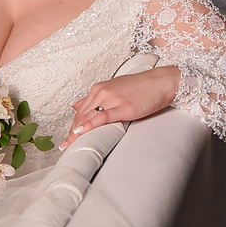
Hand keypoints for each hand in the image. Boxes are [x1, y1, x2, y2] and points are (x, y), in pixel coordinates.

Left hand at [61, 66, 181, 148]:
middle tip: (65, 145)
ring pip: (88, 117)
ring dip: (76, 132)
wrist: (160, 82)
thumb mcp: (114, 88)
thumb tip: (77, 105)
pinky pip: (101, 117)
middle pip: (81, 115)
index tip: (67, 136)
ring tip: (69, 144)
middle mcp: (102, 92)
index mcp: (99, 88)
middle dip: (71, 131)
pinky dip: (89, 126)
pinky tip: (81, 132)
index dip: (72, 124)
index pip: (80, 110)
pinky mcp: (122, 107)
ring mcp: (111, 99)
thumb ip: (95, 97)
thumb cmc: (141, 86)